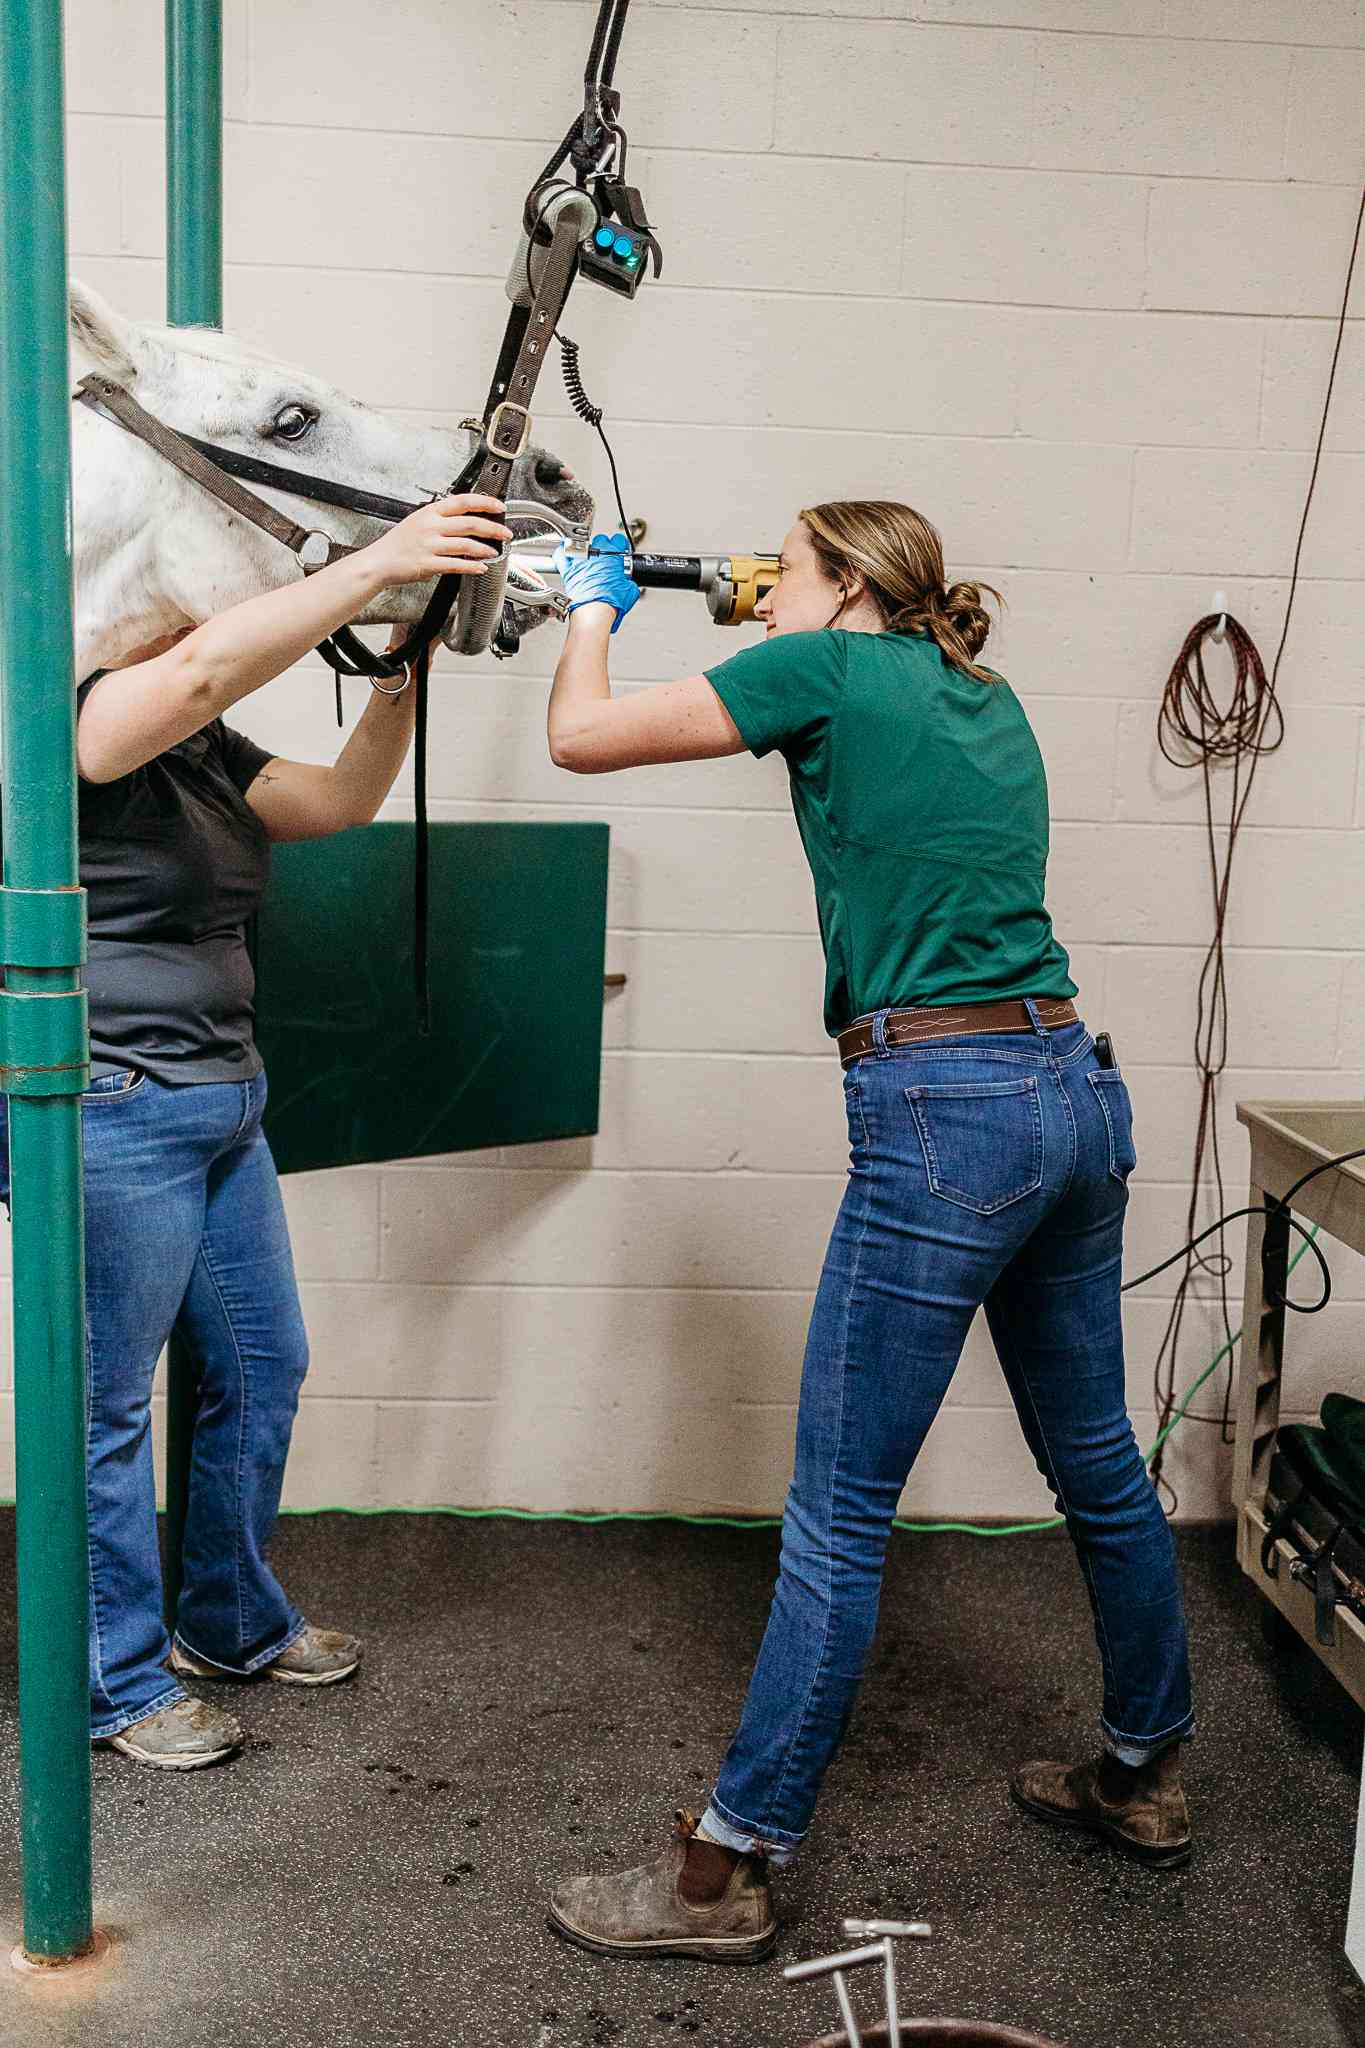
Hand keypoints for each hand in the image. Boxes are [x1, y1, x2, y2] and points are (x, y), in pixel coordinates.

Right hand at [362, 495, 511, 587]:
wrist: (379, 562)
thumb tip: (466, 519)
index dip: (485, 503)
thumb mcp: (419, 521)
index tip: (499, 507)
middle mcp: (431, 526)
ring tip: (494, 552)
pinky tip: (480, 567)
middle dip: (493, 528)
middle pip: (469, 523)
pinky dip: (471, 566)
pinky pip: (456, 564)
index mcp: (430, 512)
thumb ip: (441, 519)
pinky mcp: (428, 564)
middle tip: (505, 534)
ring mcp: (429, 545)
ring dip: (484, 549)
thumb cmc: (398, 544)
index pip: (463, 501)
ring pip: (465, 544)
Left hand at [555, 531, 640, 633]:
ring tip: (589, 558)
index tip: (620, 550)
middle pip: (600, 540)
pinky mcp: (568, 571)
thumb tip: (628, 585)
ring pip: (581, 544)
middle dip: (604, 547)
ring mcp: (580, 561)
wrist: (594, 613)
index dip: (620, 545)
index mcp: (612, 555)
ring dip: (586, 550)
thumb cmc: (609, 603)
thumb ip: (628, 583)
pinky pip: (561, 554)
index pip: (618, 540)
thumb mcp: (630, 591)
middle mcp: (595, 555)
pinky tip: (566, 554)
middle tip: (606, 558)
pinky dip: (563, 553)